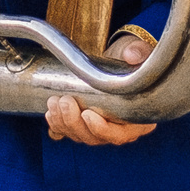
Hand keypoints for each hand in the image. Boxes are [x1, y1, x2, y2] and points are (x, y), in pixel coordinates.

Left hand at [43, 30, 158, 145]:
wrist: (116, 62)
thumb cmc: (130, 62)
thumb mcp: (136, 53)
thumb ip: (138, 52)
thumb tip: (132, 55)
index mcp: (138, 120)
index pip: (120, 134)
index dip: (102, 129)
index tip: (87, 114)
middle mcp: (120, 129)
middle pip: (95, 138)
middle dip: (75, 123)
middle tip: (65, 101)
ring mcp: (101, 131)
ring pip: (80, 137)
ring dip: (63, 123)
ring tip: (54, 102)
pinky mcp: (85, 127)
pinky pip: (70, 134)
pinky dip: (58, 127)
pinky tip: (51, 114)